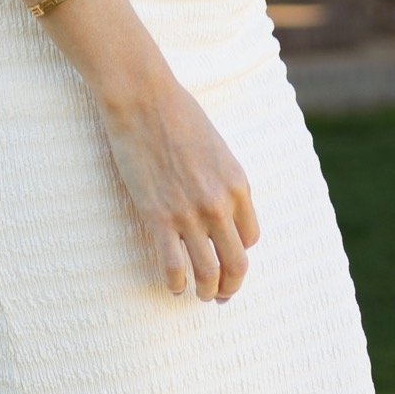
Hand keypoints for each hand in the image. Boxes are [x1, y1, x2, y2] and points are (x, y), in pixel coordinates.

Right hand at [98, 58, 258, 300]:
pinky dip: (176, 284)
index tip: (227, 255)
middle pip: (237, 263)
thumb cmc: (177, 114)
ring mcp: (189, 213)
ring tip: (200, 295)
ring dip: (207, 291)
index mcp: (238, 185)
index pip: (251, 238)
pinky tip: (174, 286)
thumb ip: (223, 180)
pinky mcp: (159, 217)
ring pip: (209, 273)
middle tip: (221, 294)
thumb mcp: (216, 147)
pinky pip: (174, 266)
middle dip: (231, 285)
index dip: (240, 251)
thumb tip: (222, 208)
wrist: (143, 98)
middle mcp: (219, 204)